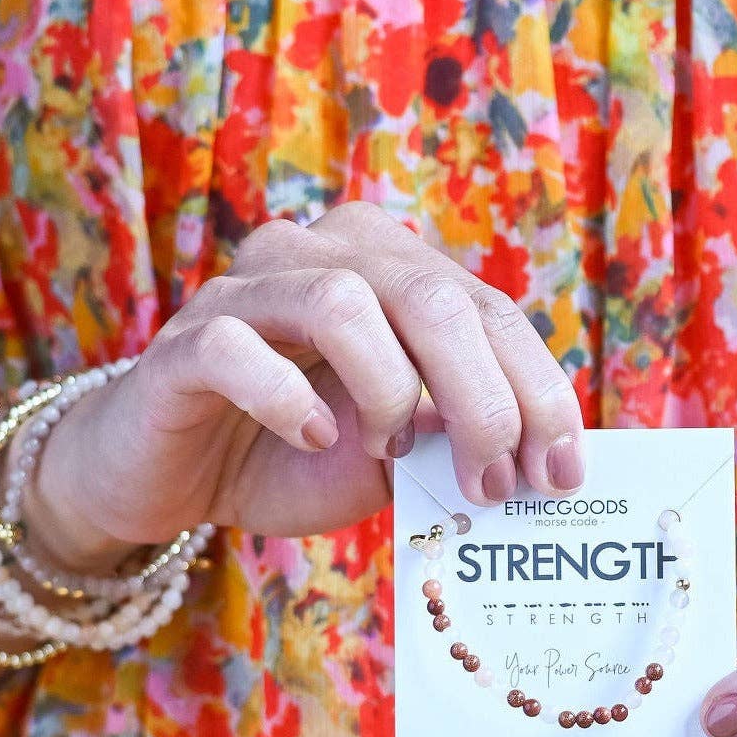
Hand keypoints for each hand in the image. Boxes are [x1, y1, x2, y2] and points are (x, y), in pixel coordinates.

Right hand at [27, 205, 584, 568]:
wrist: (174, 475)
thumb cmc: (294, 453)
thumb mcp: (396, 452)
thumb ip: (453, 437)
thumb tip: (538, 462)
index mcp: (391, 270)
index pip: (488, 311)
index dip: (536, 392)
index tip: (561, 474)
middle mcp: (324, 253)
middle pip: (431, 298)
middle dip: (484, 399)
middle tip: (494, 483)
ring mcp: (249, 289)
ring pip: (345, 303)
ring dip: (391, 392)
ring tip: (395, 451)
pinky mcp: (186, 341)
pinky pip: (240, 349)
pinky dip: (289, 401)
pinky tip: (311, 439)